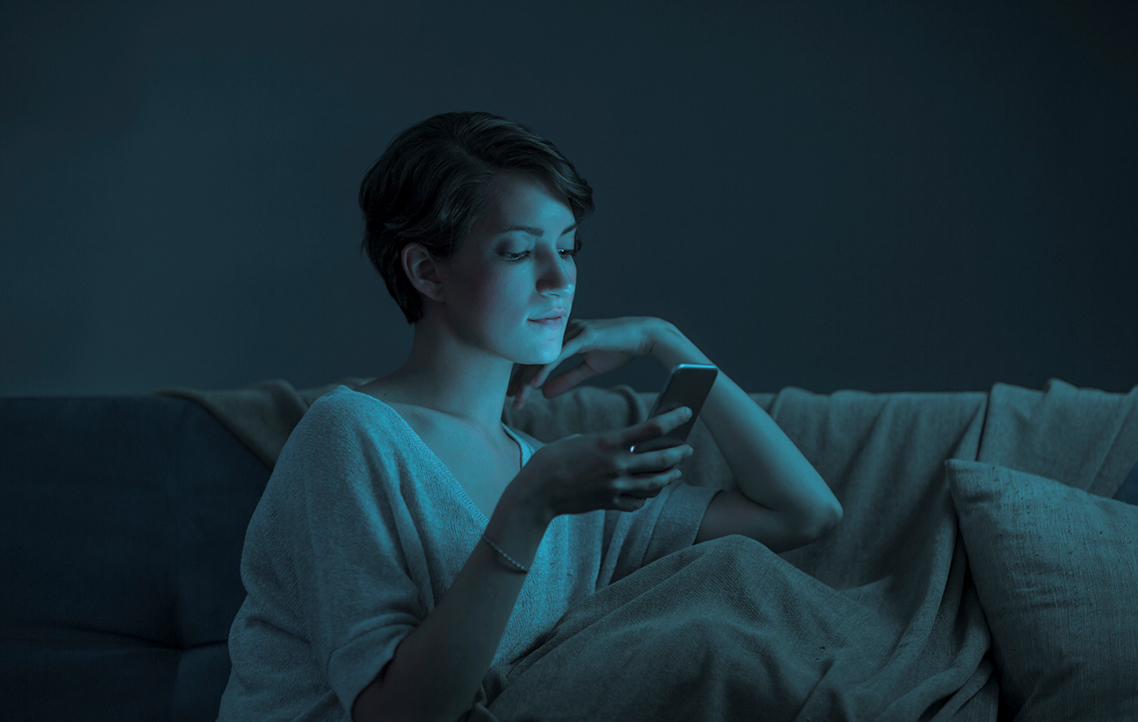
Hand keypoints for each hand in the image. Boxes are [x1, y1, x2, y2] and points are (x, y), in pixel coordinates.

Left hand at [508, 316, 666, 408]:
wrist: (644, 336)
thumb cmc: (619, 349)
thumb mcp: (589, 369)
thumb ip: (567, 379)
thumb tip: (544, 393)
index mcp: (563, 338)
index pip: (537, 358)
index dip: (524, 376)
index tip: (515, 394)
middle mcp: (563, 332)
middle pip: (534, 357)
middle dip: (520, 380)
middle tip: (510, 400)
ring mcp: (572, 332)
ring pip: (543, 357)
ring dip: (529, 379)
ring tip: (519, 398)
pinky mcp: (582, 335)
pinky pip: (558, 355)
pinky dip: (545, 370)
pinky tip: (534, 384)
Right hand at [512, 406, 694, 520]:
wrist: (537, 491)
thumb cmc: (554, 459)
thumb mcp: (581, 440)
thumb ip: (608, 442)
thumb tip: (629, 445)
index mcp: (608, 442)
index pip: (652, 428)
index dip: (674, 419)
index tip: (687, 412)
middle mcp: (616, 464)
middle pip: (662, 460)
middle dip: (679, 453)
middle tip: (688, 449)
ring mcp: (615, 486)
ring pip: (655, 484)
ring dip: (669, 476)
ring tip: (676, 471)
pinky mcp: (610, 503)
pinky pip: (638, 501)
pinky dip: (646, 496)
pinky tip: (649, 491)